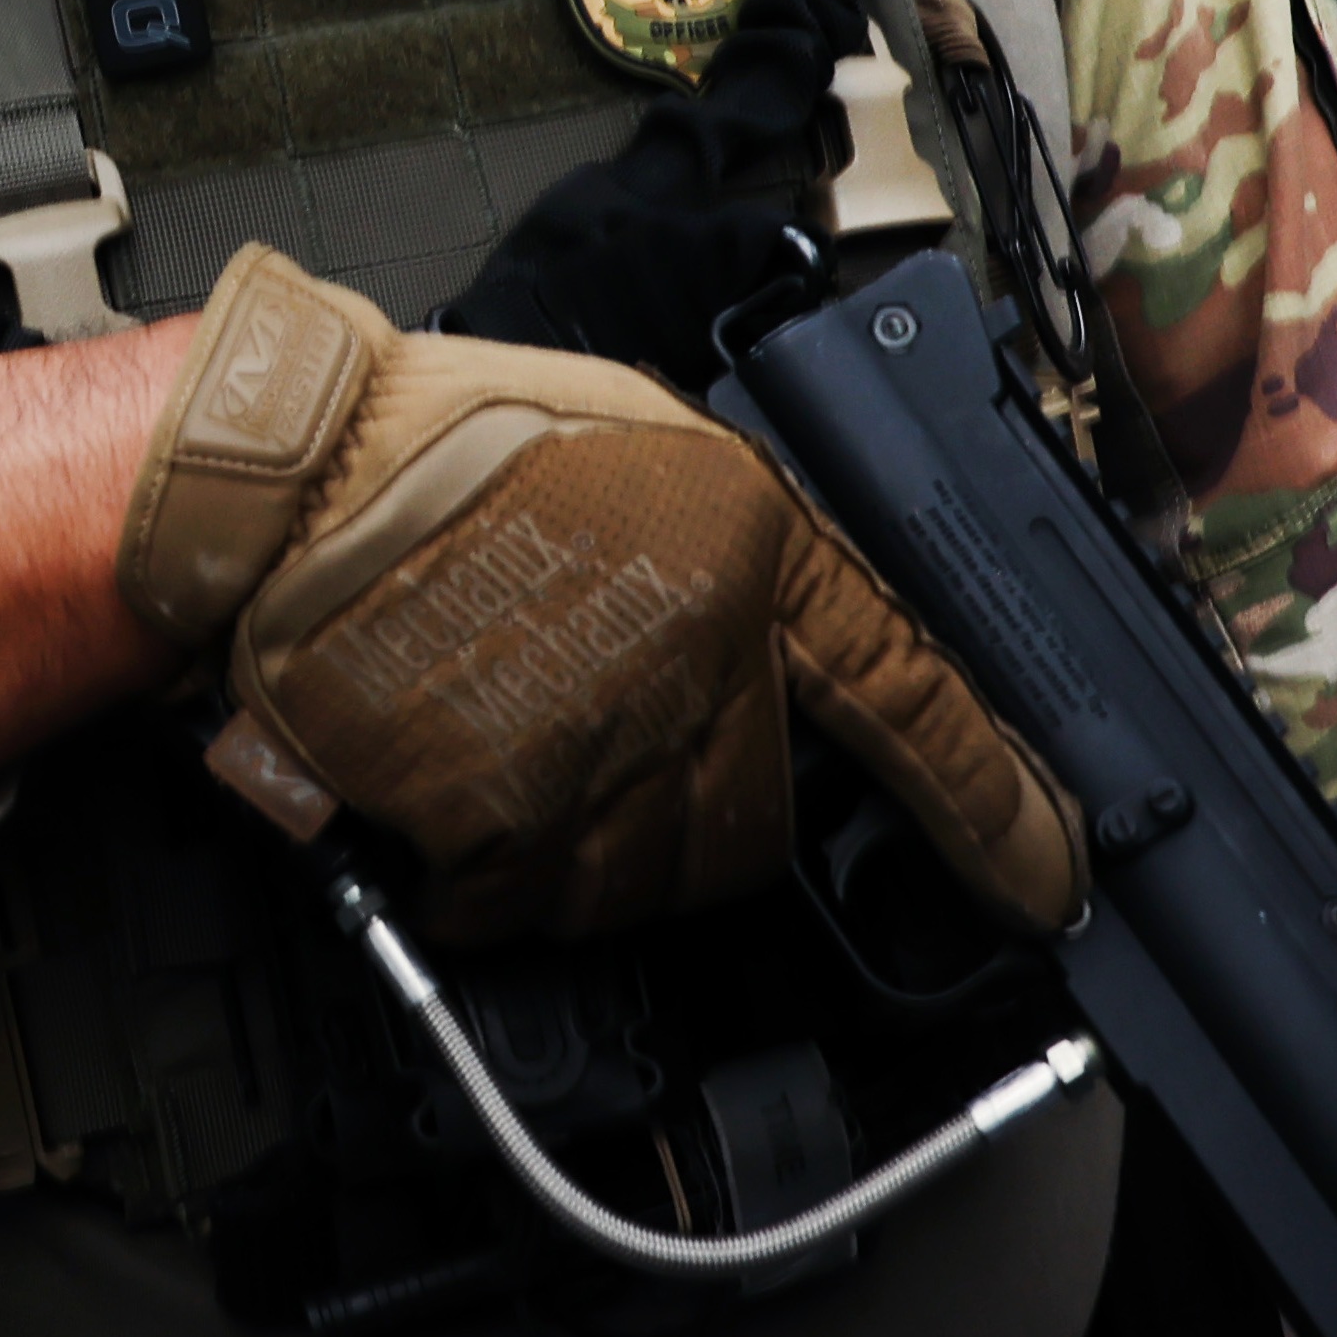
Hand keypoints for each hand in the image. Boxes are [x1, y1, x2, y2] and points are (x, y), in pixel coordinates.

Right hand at [120, 248, 1075, 947]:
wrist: (286, 476)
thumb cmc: (435, 437)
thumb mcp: (642, 441)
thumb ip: (734, 546)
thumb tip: (784, 646)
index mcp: (748, 544)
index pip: (910, 697)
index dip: (996, 804)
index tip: (1049, 873)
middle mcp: (697, 654)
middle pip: (753, 823)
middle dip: (694, 807)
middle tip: (598, 736)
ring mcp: (600, 744)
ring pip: (648, 878)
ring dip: (591, 843)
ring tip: (511, 740)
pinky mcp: (500, 813)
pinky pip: (534, 900)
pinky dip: (496, 871)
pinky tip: (451, 782)